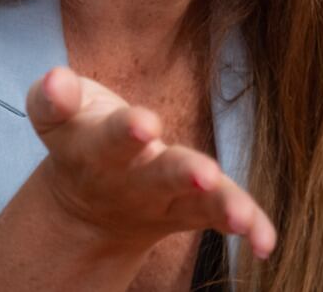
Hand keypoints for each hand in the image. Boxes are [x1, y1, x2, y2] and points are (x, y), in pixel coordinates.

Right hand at [24, 65, 276, 261]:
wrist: (88, 202)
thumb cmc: (79, 135)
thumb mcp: (58, 113)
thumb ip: (56, 97)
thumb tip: (56, 79)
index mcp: (95, 150)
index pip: (108, 138)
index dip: (125, 130)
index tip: (146, 122)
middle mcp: (131, 181)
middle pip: (158, 177)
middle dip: (181, 173)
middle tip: (204, 172)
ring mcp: (165, 199)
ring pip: (195, 204)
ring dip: (222, 205)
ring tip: (242, 215)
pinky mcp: (195, 207)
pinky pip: (221, 217)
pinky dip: (248, 226)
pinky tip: (266, 241)